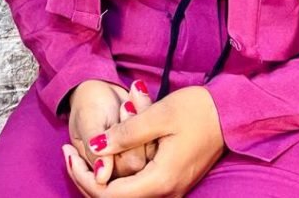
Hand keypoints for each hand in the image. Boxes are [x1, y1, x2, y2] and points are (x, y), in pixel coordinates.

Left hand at [62, 86, 225, 196]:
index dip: (83, 177)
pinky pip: (137, 188)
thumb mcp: (158, 115)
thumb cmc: (198, 110)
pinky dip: (117, 175)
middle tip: (67, 153)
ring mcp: (171, 189)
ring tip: (79, 153)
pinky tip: (104, 155)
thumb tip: (94, 148)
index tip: (67, 153)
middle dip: (86, 180)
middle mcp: (167, 192)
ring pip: (126, 195)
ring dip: (100, 178)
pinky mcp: (173, 181)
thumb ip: (125, 134)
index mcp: (161, 180)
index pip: (110, 195)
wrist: (231, 113)